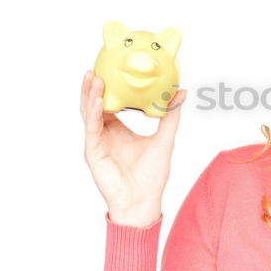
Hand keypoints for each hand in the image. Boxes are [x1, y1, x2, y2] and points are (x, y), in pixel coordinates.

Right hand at [80, 70, 186, 225]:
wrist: (144, 202)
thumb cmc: (152, 175)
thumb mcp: (165, 139)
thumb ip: (170, 115)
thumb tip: (181, 92)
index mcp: (117, 129)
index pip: (108, 103)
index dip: (107, 87)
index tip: (109, 68)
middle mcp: (104, 134)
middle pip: (93, 105)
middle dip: (93, 87)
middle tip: (95, 68)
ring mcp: (96, 143)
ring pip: (88, 114)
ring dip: (90, 96)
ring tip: (94, 78)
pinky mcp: (93, 153)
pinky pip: (92, 130)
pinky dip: (94, 114)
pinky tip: (98, 101)